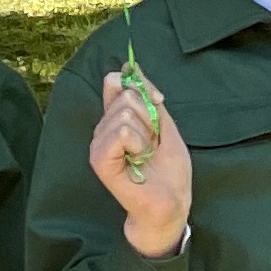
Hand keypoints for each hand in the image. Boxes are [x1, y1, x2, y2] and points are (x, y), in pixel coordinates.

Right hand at [89, 68, 188, 258]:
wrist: (171, 203)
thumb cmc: (169, 170)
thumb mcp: (164, 125)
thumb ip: (148, 97)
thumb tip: (131, 66)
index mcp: (116, 119)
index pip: (116, 82)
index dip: (142, 89)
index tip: (159, 104)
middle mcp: (103, 129)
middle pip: (126, 96)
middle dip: (150, 117)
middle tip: (153, 143)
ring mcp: (99, 144)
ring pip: (125, 114)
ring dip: (146, 134)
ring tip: (146, 155)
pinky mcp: (100, 160)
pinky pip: (120, 133)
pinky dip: (138, 143)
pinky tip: (139, 159)